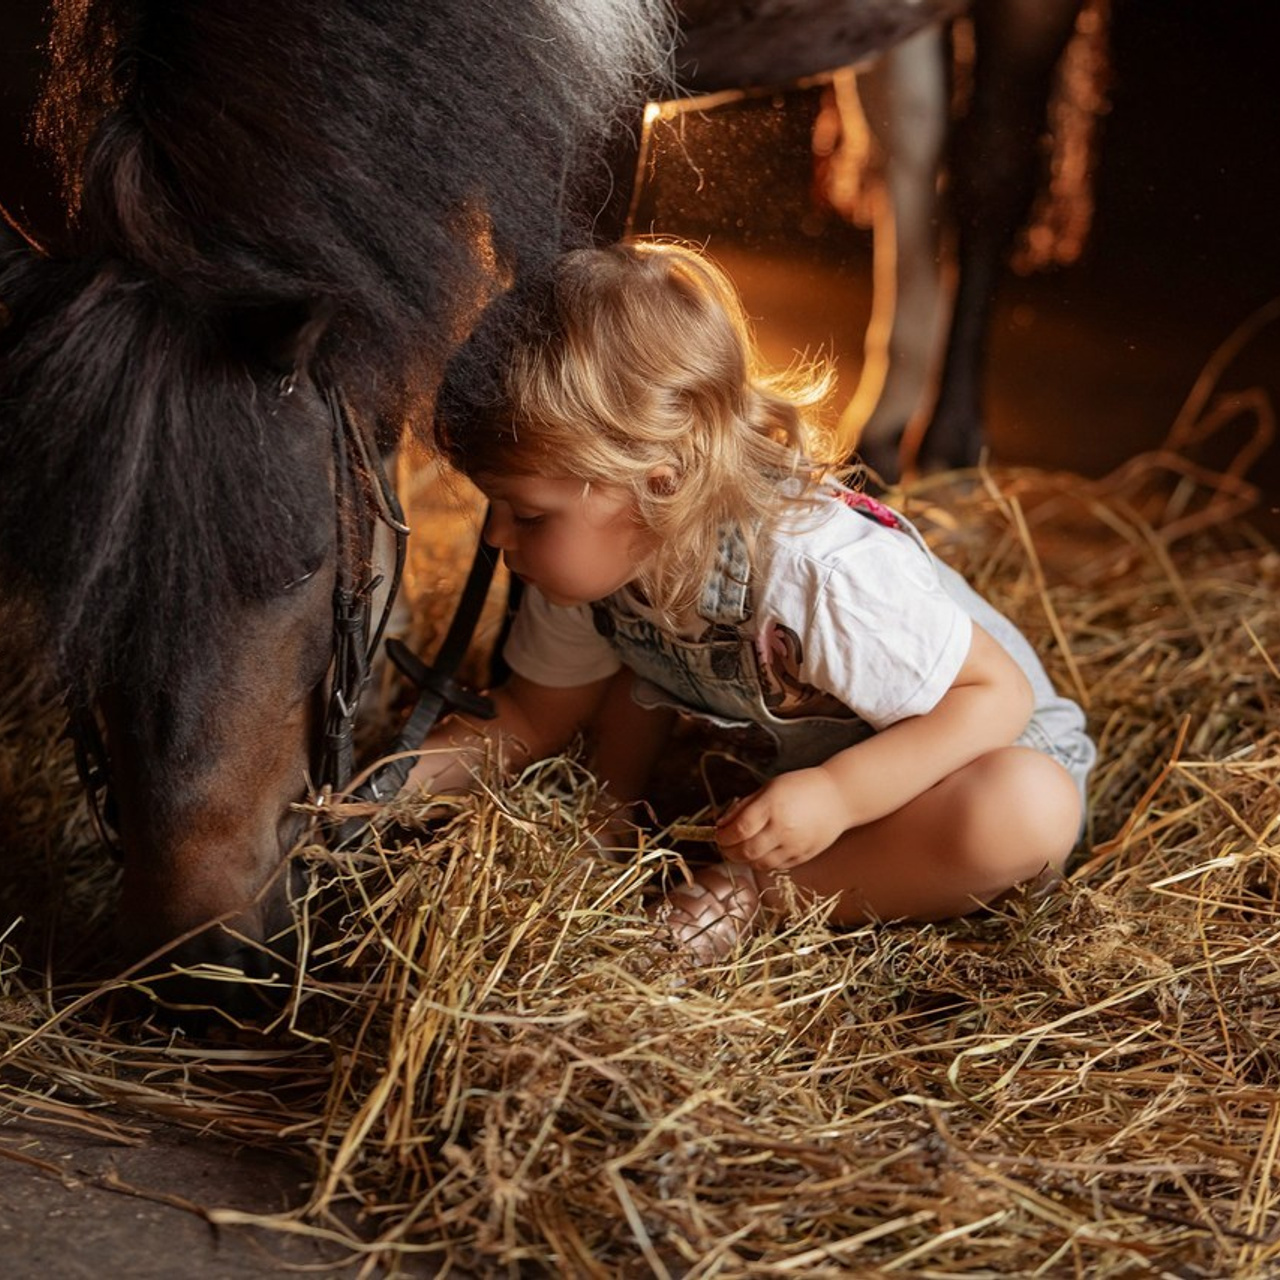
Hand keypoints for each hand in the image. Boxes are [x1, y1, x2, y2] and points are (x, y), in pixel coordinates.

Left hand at [715, 767, 849, 870]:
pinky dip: (763, 861)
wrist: (839, 797)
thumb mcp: (769, 787)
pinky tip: (761, 850)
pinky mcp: (803, 856)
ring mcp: (794, 845)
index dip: (723, 836)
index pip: (738, 830)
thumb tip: (721, 824)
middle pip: (746, 851)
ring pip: (759, 863)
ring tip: (742, 848)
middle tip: (725, 845)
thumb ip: (744, 806)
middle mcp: (783, 829)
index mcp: (772, 807)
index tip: (718, 835)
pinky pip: (776, 866)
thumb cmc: (802, 787)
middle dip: (729, 851)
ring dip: (744, 859)